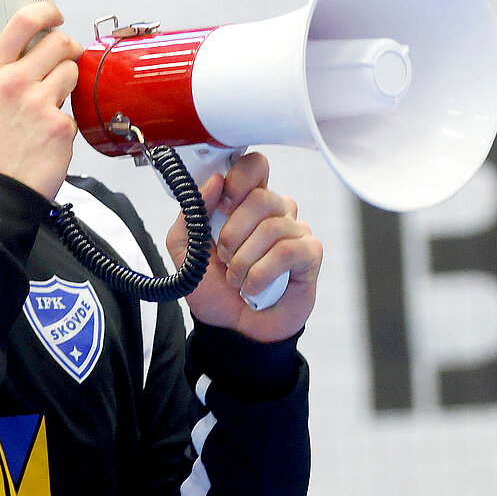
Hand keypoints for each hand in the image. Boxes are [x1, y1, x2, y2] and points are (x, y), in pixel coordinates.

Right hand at [0, 3, 81, 200]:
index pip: (23, 22)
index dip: (46, 12)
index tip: (56, 16)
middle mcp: (14, 82)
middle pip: (59, 42)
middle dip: (68, 48)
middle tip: (67, 59)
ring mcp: (40, 103)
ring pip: (71, 73)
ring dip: (68, 85)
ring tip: (53, 105)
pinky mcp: (60, 127)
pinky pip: (72, 113)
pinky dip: (65, 125)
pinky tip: (48, 140)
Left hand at [167, 151, 321, 341]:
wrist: (233, 329)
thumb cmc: (215, 290)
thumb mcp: (186, 251)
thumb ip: (191, 215)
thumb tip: (214, 182)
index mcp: (246, 203)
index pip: (254, 166)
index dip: (238, 180)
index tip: (221, 206)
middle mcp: (275, 212)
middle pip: (261, 197)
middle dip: (233, 233)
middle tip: (224, 257)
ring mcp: (295, 232)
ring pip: (272, 227)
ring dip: (244, 261)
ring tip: (237, 280)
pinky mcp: (310, 255)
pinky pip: (288, 251)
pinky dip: (262, 274)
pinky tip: (254, 288)